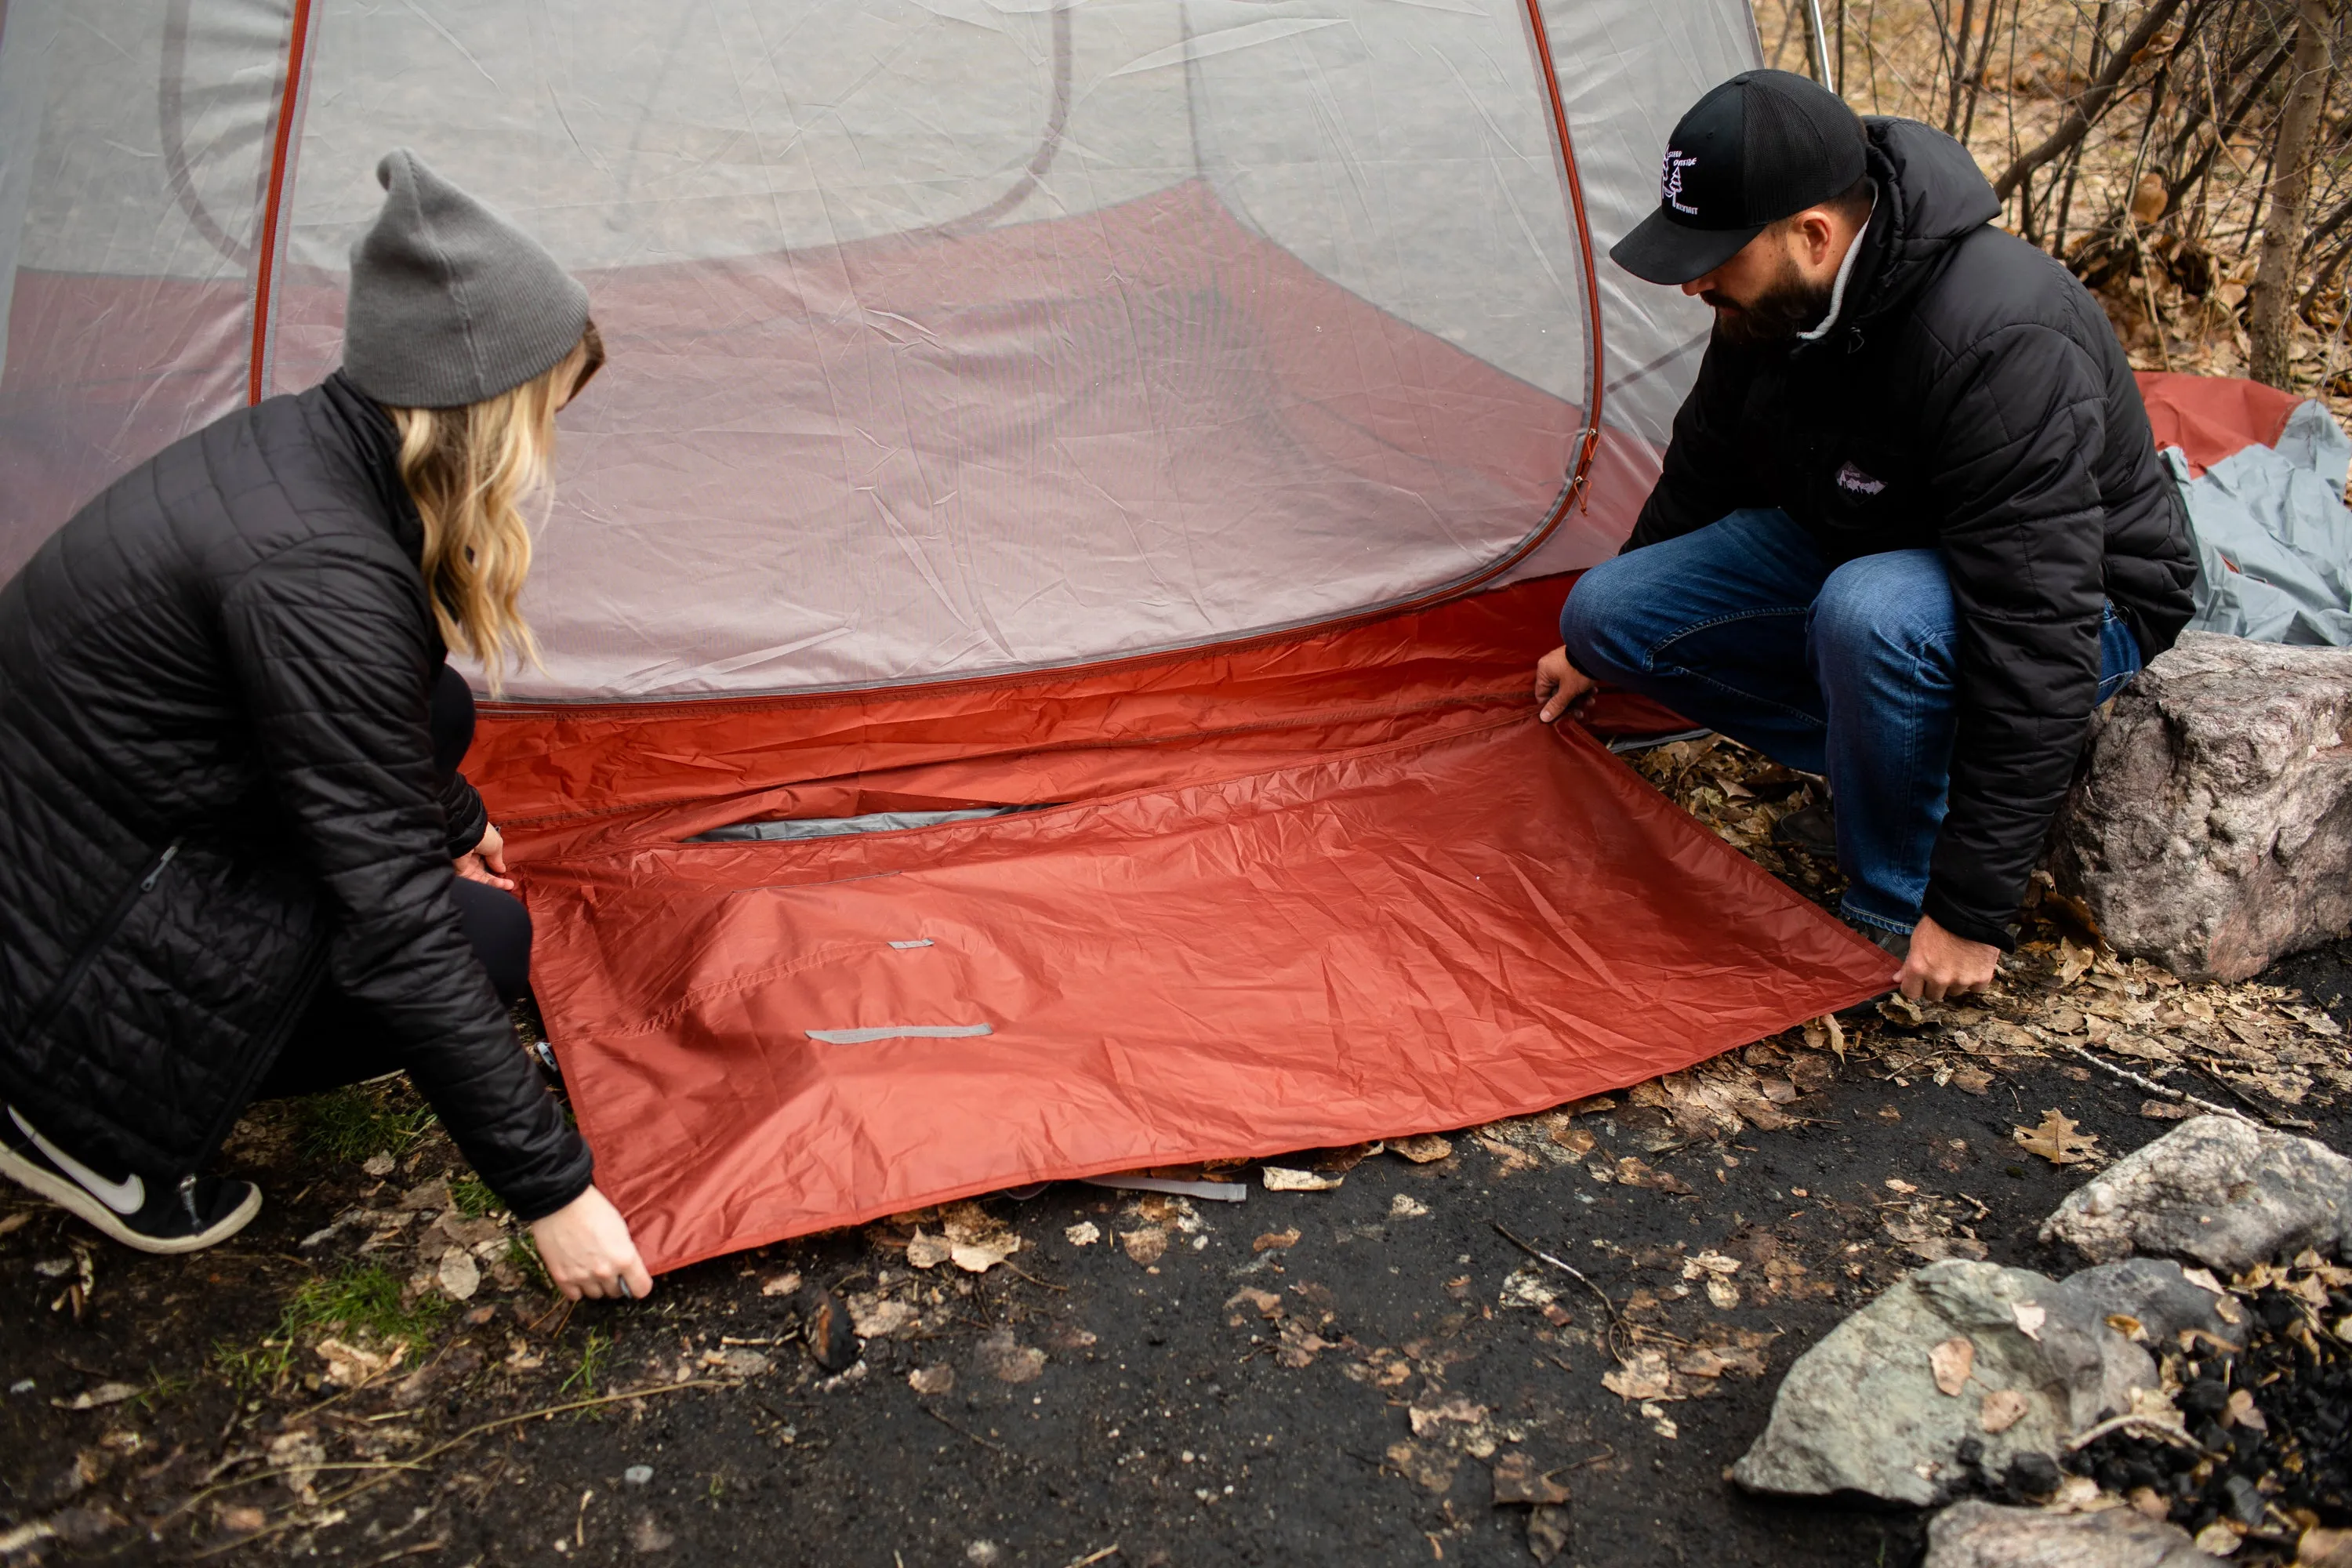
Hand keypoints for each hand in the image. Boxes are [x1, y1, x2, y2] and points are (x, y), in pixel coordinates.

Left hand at [454, 822, 514, 891]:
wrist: (466, 834)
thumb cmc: (482, 835)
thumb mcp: (496, 845)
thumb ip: (498, 860)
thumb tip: (502, 869)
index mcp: (480, 849)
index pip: (490, 863)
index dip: (498, 869)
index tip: (506, 873)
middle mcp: (473, 858)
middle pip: (486, 873)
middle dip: (499, 880)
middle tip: (509, 884)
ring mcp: (467, 866)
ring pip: (482, 880)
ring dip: (495, 884)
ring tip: (507, 885)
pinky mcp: (462, 873)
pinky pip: (475, 882)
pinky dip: (487, 885)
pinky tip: (498, 885)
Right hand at [530, 1186, 653, 1301]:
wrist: (560, 1202)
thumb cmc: (593, 1208)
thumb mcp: (620, 1228)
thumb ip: (625, 1252)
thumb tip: (627, 1267)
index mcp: (624, 1258)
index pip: (641, 1289)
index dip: (639, 1285)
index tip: (634, 1280)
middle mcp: (605, 1272)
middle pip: (616, 1292)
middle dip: (615, 1281)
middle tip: (609, 1268)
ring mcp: (582, 1277)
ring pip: (595, 1295)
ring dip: (595, 1285)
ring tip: (590, 1268)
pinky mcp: (562, 1278)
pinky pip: (574, 1296)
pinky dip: (576, 1288)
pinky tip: (576, 1274)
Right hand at [1534, 645, 1596, 723]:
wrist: (1599, 651)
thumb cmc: (1578, 671)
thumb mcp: (1568, 691)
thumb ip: (1556, 705)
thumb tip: (1543, 718)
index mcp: (1543, 671)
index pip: (1542, 695)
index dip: (1552, 707)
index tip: (1562, 715)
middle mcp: (1550, 666)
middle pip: (1557, 692)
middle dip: (1571, 703)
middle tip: (1581, 712)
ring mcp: (1563, 663)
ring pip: (1568, 687)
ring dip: (1579, 697)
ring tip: (1591, 701)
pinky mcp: (1575, 662)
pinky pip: (1574, 679)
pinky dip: (1583, 687)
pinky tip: (1594, 691)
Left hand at [1895, 915, 2001, 1001]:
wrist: (1971, 911)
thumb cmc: (1940, 923)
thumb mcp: (1917, 940)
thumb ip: (1908, 963)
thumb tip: (1898, 979)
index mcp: (1919, 968)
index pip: (1911, 993)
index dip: (1915, 986)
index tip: (1919, 980)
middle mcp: (1939, 978)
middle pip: (1933, 995)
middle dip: (1935, 985)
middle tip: (1941, 968)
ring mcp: (1961, 980)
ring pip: (1954, 992)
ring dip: (1955, 982)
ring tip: (1958, 962)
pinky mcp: (1981, 978)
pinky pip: (1975, 988)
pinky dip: (1974, 979)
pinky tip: (1972, 964)